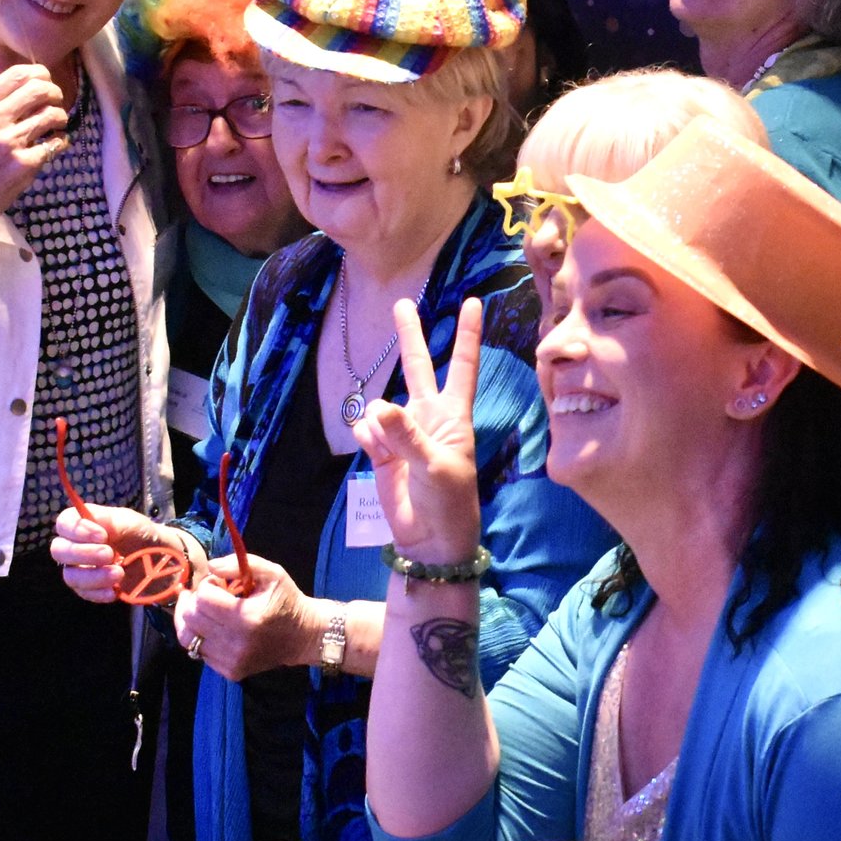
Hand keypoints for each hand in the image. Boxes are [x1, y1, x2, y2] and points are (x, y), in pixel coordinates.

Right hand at [0, 63, 70, 237]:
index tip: (47, 83)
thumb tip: (29, 87)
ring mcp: (9, 142)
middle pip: (40, 89)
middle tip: (56, 102)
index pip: (18, 74)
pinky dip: (60, 141)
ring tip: (56, 124)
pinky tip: (54, 144)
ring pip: (52, 115)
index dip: (41, 75)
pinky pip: (56, 143)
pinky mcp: (24, 164)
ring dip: (60, 117)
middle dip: (55, 94)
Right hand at [52, 502, 179, 604]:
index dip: (76, 530)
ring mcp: (80, 569)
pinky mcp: (90, 589)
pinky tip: (115, 590)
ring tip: (120, 573)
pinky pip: (85, 593)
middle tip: (110, 554)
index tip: (102, 535)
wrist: (159, 559)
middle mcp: (76, 546)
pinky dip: (100, 593)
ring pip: (70, 576)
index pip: (63, 524)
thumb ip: (108, 519)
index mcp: (83, 524)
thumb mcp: (129, 522)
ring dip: (94, 576)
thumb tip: (86, 515)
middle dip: (83, 553)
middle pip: (59, 551)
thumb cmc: (139, 535)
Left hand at [174, 554, 320, 679]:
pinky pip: (197, 652)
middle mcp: (236, 642)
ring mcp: (232, 660)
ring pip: (187, 637)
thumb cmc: (287, 601)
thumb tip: (210, 567)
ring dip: (190, 620)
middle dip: (193, 601)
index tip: (218, 583)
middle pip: (190, 617)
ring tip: (200, 611)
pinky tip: (213, 629)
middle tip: (206, 595)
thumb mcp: (272, 573)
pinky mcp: (230, 671)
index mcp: (248, 617)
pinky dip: (200, 637)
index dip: (206, 585)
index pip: (203, 598)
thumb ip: (239, 564)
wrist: (303, 637)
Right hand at [350, 297, 484, 567]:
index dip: (467, 334)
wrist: (430, 539)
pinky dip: (367, 438)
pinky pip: (366, 429)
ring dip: (378, 420)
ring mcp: (404, 431)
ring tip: (389, 451)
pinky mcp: (382, 449)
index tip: (474, 301)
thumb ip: (406, 436)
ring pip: (380, 405)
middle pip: (417, 366)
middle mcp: (429, 416)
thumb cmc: (450, 501)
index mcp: (454, 415)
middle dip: (410, 335)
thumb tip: (378, 406)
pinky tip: (377, 456)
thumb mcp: (435, 467)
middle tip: (401, 303)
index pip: (462, 366)